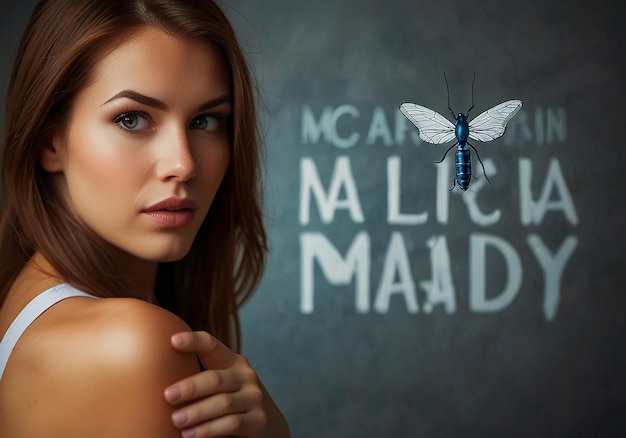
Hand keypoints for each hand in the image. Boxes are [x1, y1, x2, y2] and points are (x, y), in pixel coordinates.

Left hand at [165, 331, 289, 437]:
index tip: (173, 340)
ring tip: (176, 420)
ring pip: (223, 403)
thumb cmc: (232, 403)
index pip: (212, 345)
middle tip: (167, 395)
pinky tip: (191, 434)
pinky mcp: (258, 420)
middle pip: (215, 379)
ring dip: (197, 412)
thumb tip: (154, 377)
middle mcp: (245, 376)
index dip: (194, 341)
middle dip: (190, 387)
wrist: (268, 426)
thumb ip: (200, 380)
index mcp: (232, 362)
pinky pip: (231, 423)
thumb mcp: (220, 386)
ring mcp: (254, 398)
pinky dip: (209, 429)